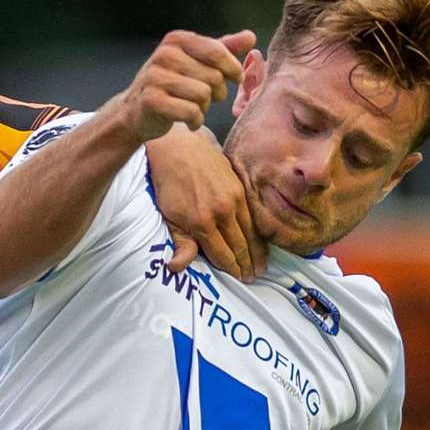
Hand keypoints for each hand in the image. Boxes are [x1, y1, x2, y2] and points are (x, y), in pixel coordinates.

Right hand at [116, 30, 255, 142]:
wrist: (136, 111)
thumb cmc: (172, 85)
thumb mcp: (196, 62)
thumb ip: (223, 49)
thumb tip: (250, 37)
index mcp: (177, 40)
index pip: (217, 52)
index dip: (233, 69)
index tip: (235, 79)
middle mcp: (164, 55)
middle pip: (213, 76)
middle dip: (217, 93)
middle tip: (207, 100)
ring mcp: (155, 77)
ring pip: (203, 95)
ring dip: (205, 108)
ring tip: (195, 109)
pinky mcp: (152, 101)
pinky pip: (191, 112)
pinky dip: (195, 121)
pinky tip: (189, 122)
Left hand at [147, 124, 267, 280]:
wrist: (179, 148)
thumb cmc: (169, 185)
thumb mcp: (168, 216)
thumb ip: (180, 242)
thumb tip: (177, 267)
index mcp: (201, 222)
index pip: (222, 254)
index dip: (231, 270)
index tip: (238, 281)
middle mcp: (222, 212)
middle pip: (239, 246)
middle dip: (246, 265)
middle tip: (252, 279)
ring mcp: (233, 199)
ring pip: (250, 232)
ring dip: (256, 252)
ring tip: (261, 267)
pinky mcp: (240, 188)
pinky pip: (253, 216)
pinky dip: (257, 232)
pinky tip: (260, 242)